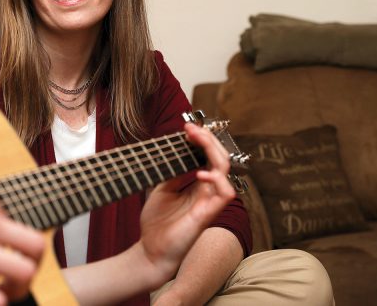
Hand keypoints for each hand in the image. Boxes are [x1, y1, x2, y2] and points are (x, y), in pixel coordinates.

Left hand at [136, 123, 234, 285]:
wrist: (150, 250)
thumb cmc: (157, 222)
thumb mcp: (162, 187)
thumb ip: (173, 170)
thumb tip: (178, 149)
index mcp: (198, 184)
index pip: (209, 156)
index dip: (202, 140)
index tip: (187, 127)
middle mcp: (208, 190)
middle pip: (220, 158)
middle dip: (208, 139)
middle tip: (191, 128)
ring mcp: (210, 202)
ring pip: (225, 169)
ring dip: (212, 150)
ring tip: (196, 139)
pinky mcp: (209, 214)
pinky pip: (225, 193)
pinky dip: (216, 179)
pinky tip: (199, 174)